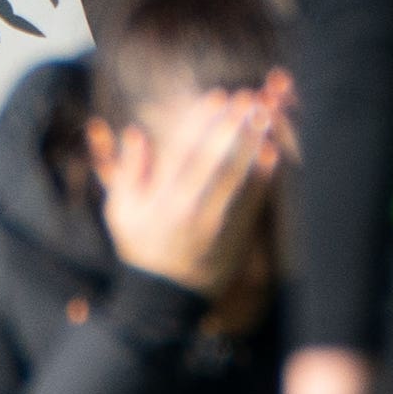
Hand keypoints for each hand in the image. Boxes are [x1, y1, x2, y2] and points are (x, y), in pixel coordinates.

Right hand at [100, 75, 289, 294]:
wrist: (166, 296)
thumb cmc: (139, 248)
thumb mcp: (120, 211)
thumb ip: (128, 171)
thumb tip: (136, 133)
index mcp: (163, 201)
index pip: (187, 152)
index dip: (203, 122)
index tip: (216, 97)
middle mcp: (194, 210)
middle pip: (218, 160)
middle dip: (234, 126)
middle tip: (248, 99)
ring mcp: (219, 225)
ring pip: (240, 177)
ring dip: (254, 145)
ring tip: (264, 117)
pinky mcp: (237, 236)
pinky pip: (254, 201)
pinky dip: (264, 177)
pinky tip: (272, 155)